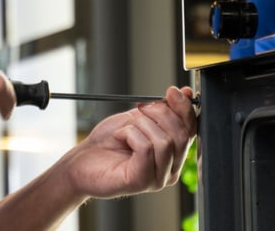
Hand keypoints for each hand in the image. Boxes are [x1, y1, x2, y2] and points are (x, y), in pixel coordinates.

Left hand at [61, 86, 196, 198]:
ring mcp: (158, 179)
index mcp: (173, 154)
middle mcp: (171, 170)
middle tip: (140, 108)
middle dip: (159, 113)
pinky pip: (146, 148)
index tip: (173, 92)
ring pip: (164, 141)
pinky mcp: (142, 182)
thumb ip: (163, 110)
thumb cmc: (108, 141)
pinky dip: (130, 134)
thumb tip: (185, 93)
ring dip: (140, 125)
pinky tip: (119, 138)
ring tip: (125, 129)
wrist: (82, 159)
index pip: (192, 131)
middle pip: (181, 135)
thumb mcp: (138, 118)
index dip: (185, 109)